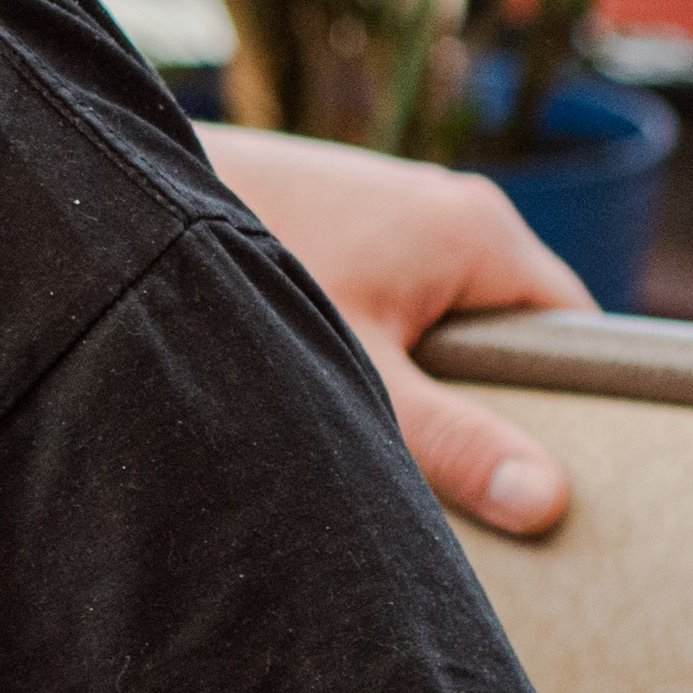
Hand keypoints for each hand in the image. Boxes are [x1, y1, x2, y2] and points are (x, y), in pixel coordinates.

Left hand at [197, 123, 591, 537]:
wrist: (116, 192)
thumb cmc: (241, 277)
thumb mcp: (359, 380)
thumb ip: (452, 442)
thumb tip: (546, 501)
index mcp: (480, 229)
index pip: (576, 331)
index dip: (574, 412)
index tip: (561, 484)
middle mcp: (446, 206)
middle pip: (513, 329)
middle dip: (496, 405)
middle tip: (474, 487)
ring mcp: (390, 210)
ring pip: (446, 319)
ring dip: (427, 382)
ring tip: (394, 446)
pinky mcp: (338, 225)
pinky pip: (394, 302)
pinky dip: (379, 353)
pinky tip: (336, 398)